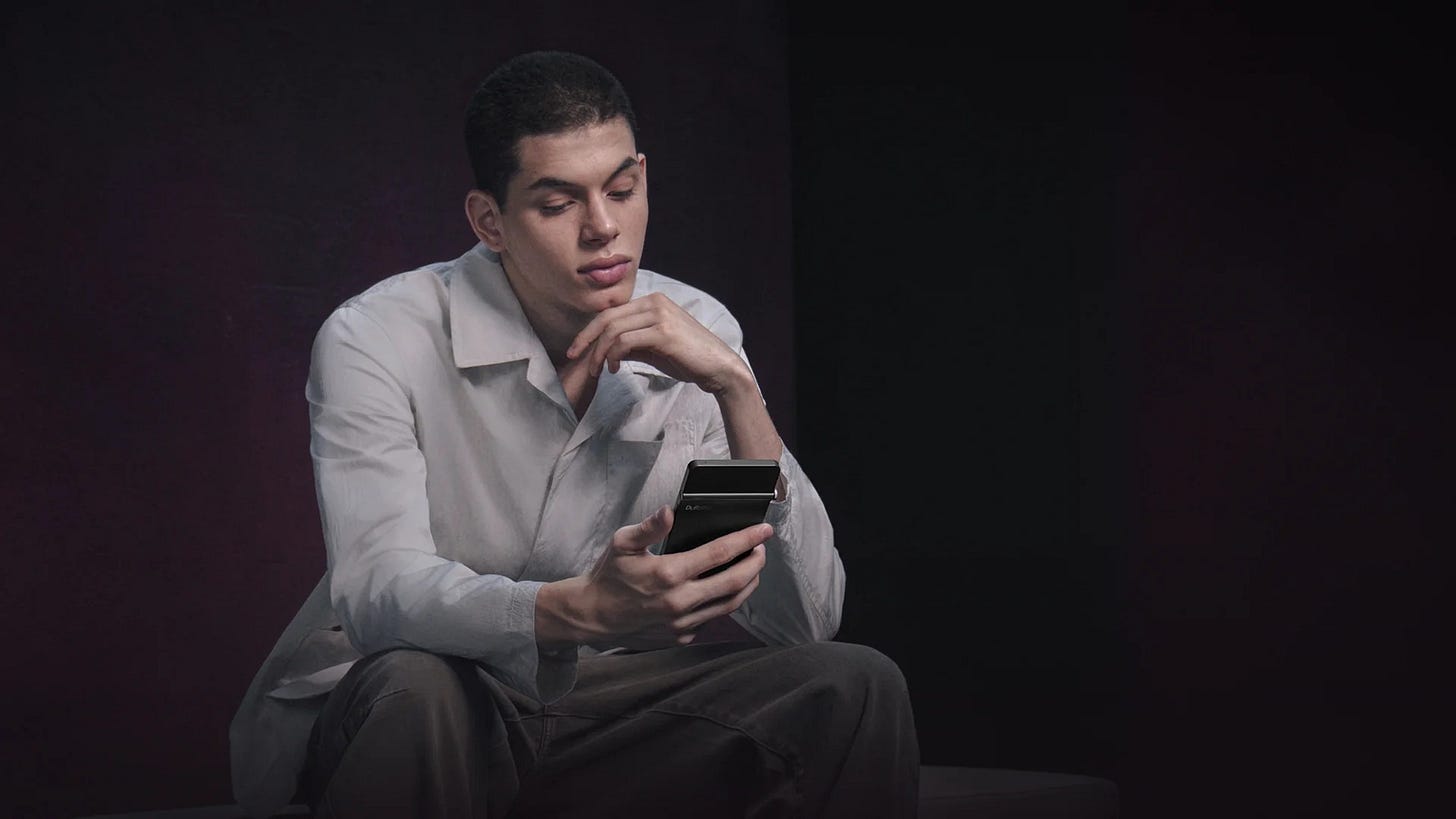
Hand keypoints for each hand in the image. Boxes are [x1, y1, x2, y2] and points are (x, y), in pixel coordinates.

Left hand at [564, 293, 751, 394]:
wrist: (718, 367)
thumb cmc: (688, 359)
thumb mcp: (654, 348)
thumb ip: (631, 343)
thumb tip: (606, 349)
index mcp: (653, 301)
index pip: (611, 312)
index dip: (589, 331)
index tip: (577, 349)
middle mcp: (655, 302)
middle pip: (607, 317)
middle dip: (586, 339)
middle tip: (575, 358)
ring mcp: (660, 315)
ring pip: (614, 330)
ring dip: (599, 352)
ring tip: (598, 370)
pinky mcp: (663, 332)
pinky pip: (626, 341)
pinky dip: (613, 355)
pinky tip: (615, 368)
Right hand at [568, 504, 768, 650]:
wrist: (592, 616)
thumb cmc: (608, 576)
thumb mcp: (622, 543)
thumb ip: (650, 526)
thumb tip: (670, 511)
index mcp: (668, 573)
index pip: (720, 553)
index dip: (747, 539)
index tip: (763, 531)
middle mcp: (680, 601)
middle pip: (735, 581)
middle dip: (756, 563)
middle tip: (762, 549)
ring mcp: (682, 623)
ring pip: (729, 604)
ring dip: (747, 584)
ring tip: (752, 568)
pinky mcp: (681, 637)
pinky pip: (712, 619)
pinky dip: (723, 603)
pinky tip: (723, 589)